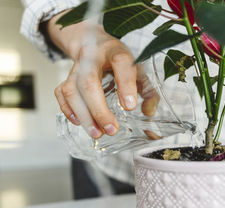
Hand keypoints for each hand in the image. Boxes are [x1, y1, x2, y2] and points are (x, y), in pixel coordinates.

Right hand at [46, 11, 158, 137]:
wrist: (94, 43)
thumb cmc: (119, 61)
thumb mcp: (139, 70)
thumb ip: (148, 91)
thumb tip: (148, 112)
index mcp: (116, 51)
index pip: (121, 63)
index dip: (125, 85)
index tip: (130, 106)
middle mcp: (92, 57)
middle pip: (89, 81)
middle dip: (99, 109)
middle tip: (111, 129)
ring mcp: (76, 67)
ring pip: (72, 90)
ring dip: (84, 115)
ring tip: (97, 133)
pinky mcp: (67, 77)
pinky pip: (61, 93)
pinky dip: (68, 110)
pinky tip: (80, 122)